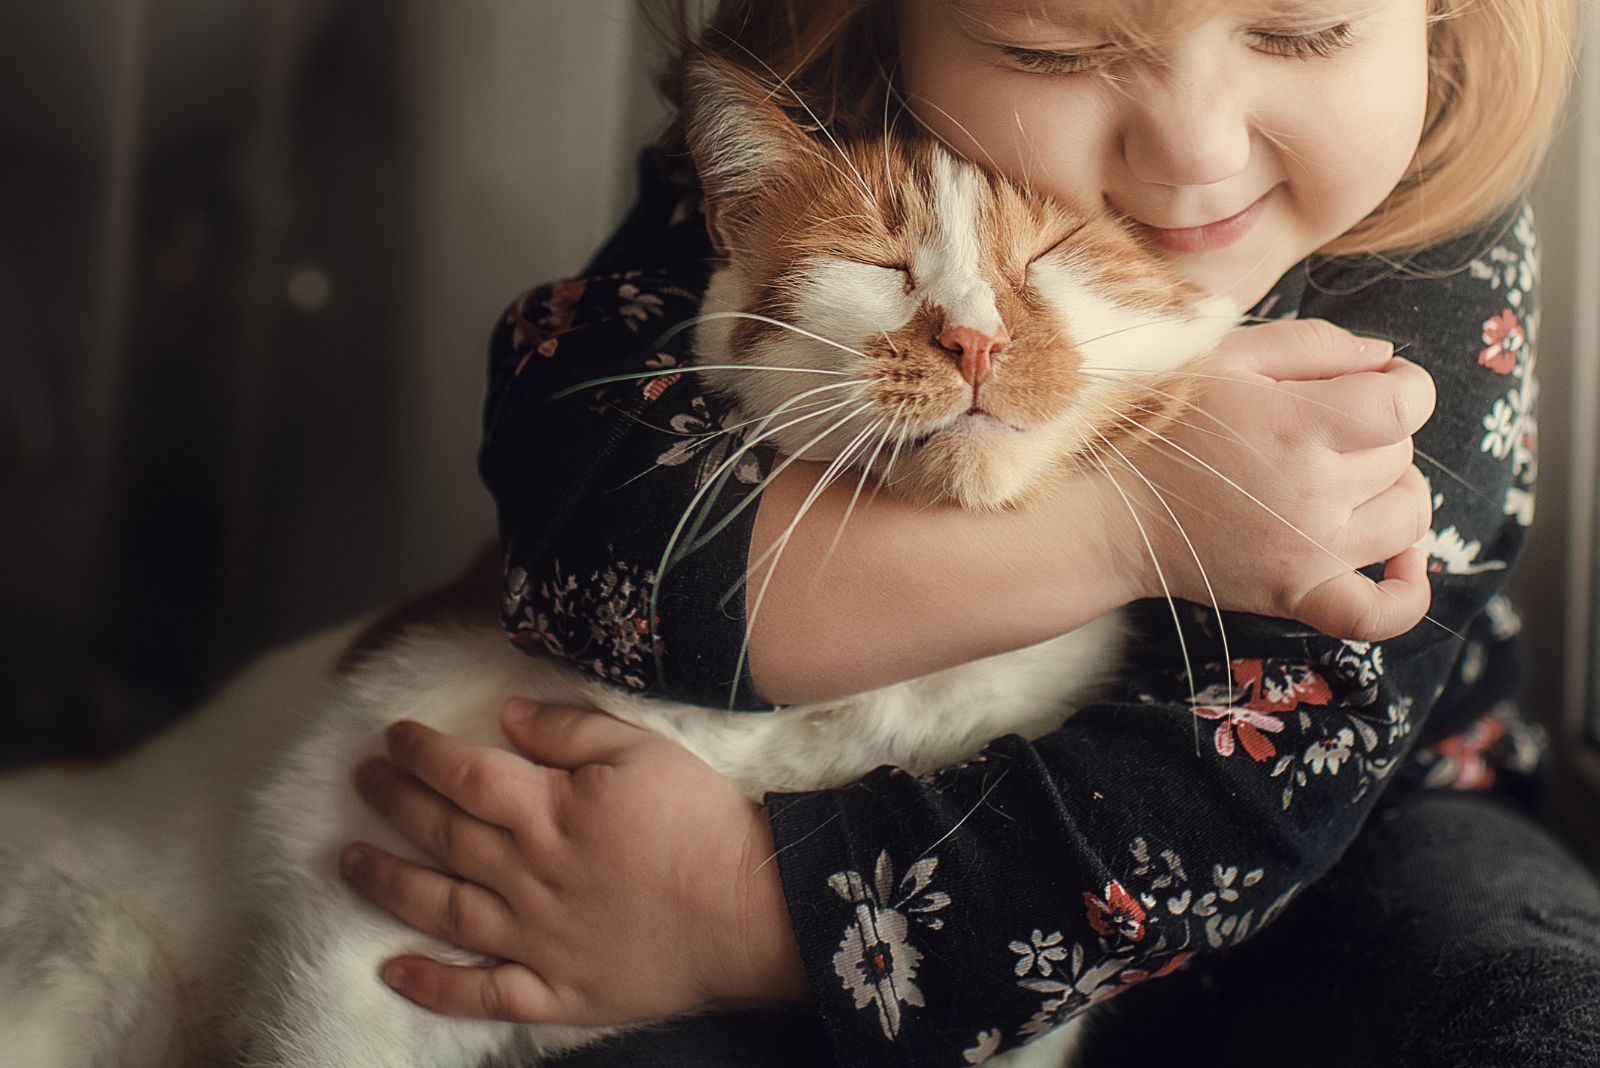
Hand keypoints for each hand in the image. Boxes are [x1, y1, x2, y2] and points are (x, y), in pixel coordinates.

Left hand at [339, 700, 808, 1024]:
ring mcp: (535, 938)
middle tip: (362, 781)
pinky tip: (392, 971)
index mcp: (548, 811)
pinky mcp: (555, 989)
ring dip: (389, 884)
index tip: (393, 737)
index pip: (466, 776)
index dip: (423, 754)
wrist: (746, 910)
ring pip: (442, 909)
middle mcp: (527, 875)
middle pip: (444, 835)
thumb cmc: (700, 821)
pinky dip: (432, 985)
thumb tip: (508, 717)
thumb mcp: (642, 749)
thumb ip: (570, 731)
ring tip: (348, 864)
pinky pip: (480, 992)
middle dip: (395, 803)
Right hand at [1090, 318, 1435, 640]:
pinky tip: (1406, 565)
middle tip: (1315, 429)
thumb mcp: (1224, 355)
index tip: (1370, 386)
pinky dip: (1405, 596)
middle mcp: (1314, 494)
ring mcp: (1308, 553)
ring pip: (1406, 517)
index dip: (1403, 388)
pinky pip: (1376, 614)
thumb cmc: (1159, 423)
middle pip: (1401, 456)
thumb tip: (1387, 362)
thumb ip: (1312, 344)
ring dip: (1390, 492)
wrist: (1107, 508)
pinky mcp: (1295, 595)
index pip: (1407, 405)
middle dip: (1372, 434)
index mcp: (1299, 426)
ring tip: (1347, 480)